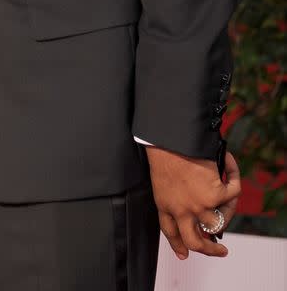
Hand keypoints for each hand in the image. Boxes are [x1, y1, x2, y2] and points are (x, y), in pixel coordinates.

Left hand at [146, 145, 240, 259]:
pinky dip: (233, 177)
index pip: (170, 232)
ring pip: (220, 224)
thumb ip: (173, 194)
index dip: (178, 245)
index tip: (184, 254)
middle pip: (196, 242)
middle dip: (210, 251)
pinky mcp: (215, 194)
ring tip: (229, 201)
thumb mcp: (161, 178)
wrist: (168, 139)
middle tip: (221, 250)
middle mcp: (182, 211)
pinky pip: (232, 193)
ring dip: (228, 214)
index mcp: (164, 205)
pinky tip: (228, 164)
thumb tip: (196, 200)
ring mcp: (199, 205)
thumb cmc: (162, 150)